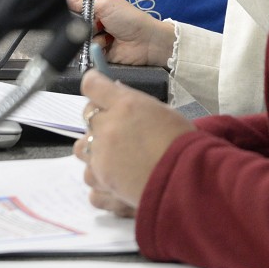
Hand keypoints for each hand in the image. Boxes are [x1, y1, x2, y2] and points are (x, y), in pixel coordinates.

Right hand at [66, 0, 174, 66]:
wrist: (147, 42)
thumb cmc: (130, 19)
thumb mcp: (106, 3)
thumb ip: (83, 1)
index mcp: (95, 7)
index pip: (73, 8)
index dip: (71, 12)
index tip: (78, 14)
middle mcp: (93, 23)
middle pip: (73, 27)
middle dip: (83, 27)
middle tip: (98, 25)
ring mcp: (95, 39)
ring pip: (78, 42)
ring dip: (91, 40)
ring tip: (106, 37)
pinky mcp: (97, 54)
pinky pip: (85, 55)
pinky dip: (94, 51)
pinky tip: (107, 47)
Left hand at [73, 70, 193, 212]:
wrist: (188, 180)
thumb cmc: (183, 143)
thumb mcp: (163, 112)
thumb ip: (135, 104)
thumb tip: (118, 96)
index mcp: (125, 106)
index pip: (92, 85)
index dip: (94, 84)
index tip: (96, 85)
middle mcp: (107, 129)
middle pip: (87, 115)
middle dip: (98, 118)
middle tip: (117, 127)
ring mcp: (100, 158)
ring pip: (81, 148)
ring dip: (93, 150)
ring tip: (114, 157)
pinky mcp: (100, 183)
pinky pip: (88, 179)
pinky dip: (99, 180)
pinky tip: (115, 180)